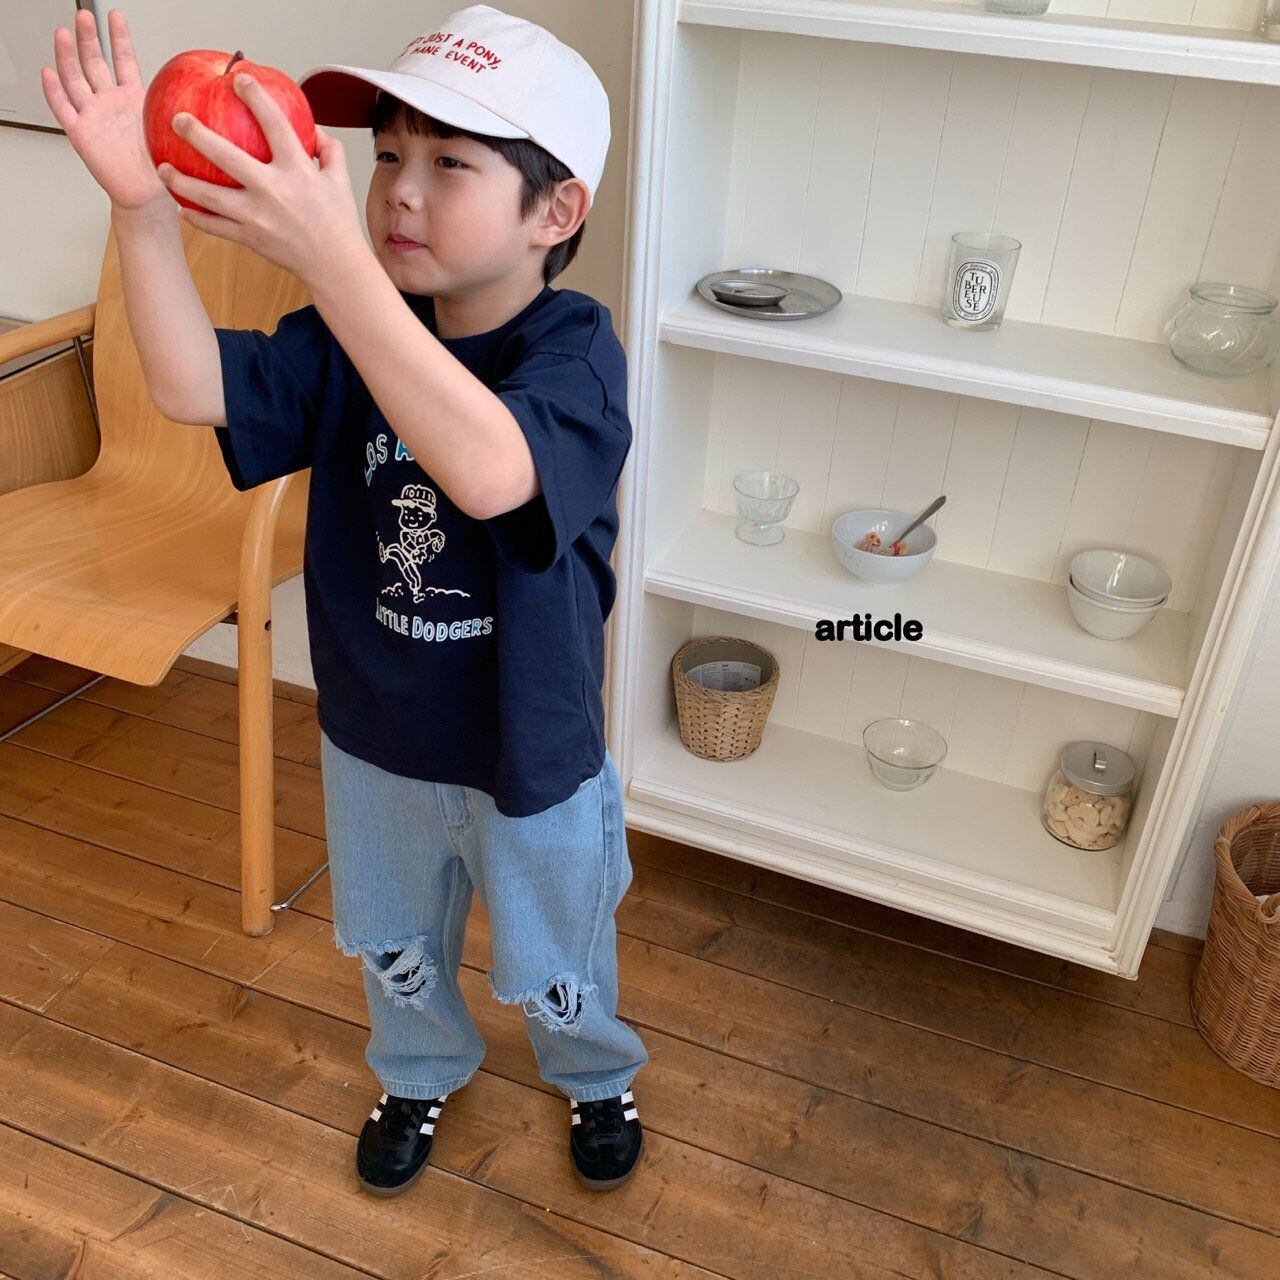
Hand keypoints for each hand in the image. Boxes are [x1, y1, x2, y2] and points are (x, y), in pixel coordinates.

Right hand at [42, 8, 167, 212]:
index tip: (116, 15)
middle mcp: (109, 102)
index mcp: (132, 98)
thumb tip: (214, 88)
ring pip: (75, 79)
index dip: (119, 38)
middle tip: (84, 16)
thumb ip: (184, 109)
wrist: (149, 195)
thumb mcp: (174, 131)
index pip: (123, 60)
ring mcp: (93, 115)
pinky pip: (63, 110)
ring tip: (63, 33)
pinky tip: (48, 73)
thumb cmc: (162, 166)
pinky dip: (54, 92)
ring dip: (67, 56)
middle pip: (94, 63)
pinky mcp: (81, 134)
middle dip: (89, 38)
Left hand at [156, 74, 366, 286]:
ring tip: (162, 168)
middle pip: (228, 158)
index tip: (239, 79)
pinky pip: (216, 227)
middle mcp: (275, 192)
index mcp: (298, 172)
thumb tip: (313, 127)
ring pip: (211, 197)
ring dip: (182, 181)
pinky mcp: (251, 239)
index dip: (256, 98)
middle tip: (177, 120)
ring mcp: (259, 217)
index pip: (275, 126)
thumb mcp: (339, 180)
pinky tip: (182, 208)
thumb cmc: (339, 221)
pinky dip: (196, 219)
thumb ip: (328, 149)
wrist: (335, 267)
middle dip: (198, 136)